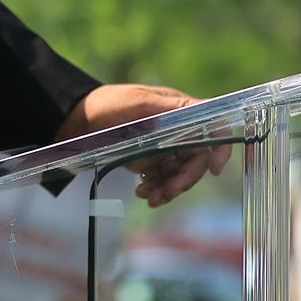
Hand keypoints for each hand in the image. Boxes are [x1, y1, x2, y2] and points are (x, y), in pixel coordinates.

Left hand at [56, 84, 232, 206]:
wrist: (80, 120)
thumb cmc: (109, 103)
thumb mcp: (137, 102)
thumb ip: (167, 110)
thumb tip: (199, 111)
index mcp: (182, 111)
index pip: (213, 129)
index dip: (220, 149)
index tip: (214, 169)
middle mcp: (179, 130)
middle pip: (196, 160)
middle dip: (184, 180)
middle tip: (166, 193)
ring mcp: (166, 147)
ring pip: (180, 174)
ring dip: (169, 189)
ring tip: (149, 198)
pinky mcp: (152, 161)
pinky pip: (163, 180)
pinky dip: (156, 189)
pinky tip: (142, 192)